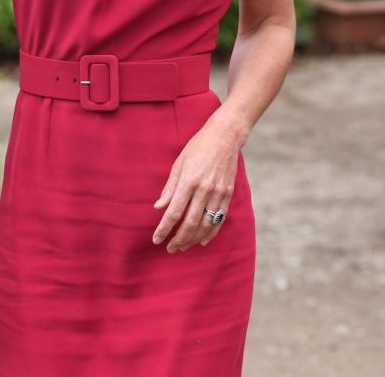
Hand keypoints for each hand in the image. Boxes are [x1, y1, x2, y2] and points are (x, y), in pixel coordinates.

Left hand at [152, 111, 244, 251]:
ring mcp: (219, 192)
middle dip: (178, 239)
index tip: (156, 239)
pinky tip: (203, 240)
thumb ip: (170, 187)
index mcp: (189, 180)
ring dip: (193, 239)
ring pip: (206, 224)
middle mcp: (205, 188)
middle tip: (170, 249)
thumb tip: (159, 208)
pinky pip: (220, 218)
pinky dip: (211, 232)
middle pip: (190, 222)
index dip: (164, 229)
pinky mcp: (228, 193)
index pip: (174, 212)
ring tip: (183, 246)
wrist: (226, 135)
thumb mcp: (179, 163)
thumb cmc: (198, 147)